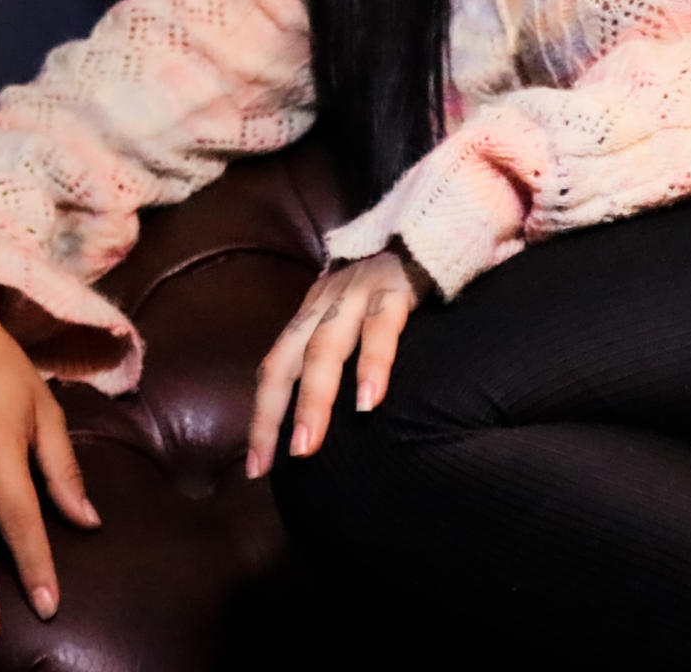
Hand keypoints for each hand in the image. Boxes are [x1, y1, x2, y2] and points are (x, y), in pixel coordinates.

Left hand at [246, 249, 427, 477]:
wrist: (435, 221)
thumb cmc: (398, 283)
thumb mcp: (356, 311)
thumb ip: (340, 348)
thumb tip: (326, 413)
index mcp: (313, 311)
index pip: (274, 367)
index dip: (262, 417)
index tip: (256, 469)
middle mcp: (326, 300)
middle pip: (289, 361)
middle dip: (276, 415)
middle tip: (274, 464)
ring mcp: (359, 290)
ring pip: (326, 348)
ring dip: (314, 399)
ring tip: (308, 445)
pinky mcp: (397, 285)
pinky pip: (381, 328)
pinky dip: (371, 365)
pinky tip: (368, 401)